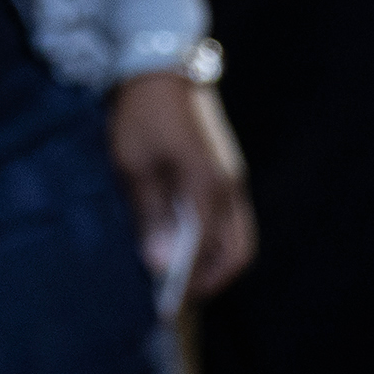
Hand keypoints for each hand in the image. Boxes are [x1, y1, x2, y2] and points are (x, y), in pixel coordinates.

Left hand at [108, 69, 254, 306]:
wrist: (161, 65)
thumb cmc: (141, 114)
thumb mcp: (134, 166)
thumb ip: (150, 217)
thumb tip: (160, 266)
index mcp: (205, 186)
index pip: (204, 252)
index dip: (184, 284)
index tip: (164, 308)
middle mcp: (228, 187)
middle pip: (237, 253)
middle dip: (210, 281)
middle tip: (177, 296)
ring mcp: (233, 180)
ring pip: (240, 239)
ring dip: (217, 263)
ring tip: (183, 276)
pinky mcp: (227, 173)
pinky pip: (233, 222)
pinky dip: (217, 243)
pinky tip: (189, 245)